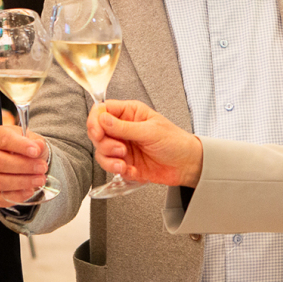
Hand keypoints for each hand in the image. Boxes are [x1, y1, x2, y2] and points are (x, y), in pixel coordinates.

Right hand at [0, 125, 50, 207]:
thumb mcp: (29, 138)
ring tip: (39, 180)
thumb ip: (35, 141)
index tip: (36, 152)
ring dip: (22, 183)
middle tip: (42, 168)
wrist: (15, 156)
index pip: (4, 140)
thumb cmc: (21, 146)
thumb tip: (39, 147)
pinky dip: (15, 197)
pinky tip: (29, 191)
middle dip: (24, 167)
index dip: (21, 146)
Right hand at [88, 100, 202, 186]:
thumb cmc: (175, 141)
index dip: (96, 121)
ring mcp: (123, 146)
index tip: (98, 132)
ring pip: (101, 151)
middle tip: (120, 149)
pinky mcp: (125, 162)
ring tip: (124, 163)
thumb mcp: (150, 131)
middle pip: (97, 132)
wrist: (186, 165)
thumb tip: (102, 119)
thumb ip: (124, 127)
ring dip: (110, 160)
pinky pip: (111, 167)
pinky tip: (133, 170)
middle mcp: (123, 128)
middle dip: (105, 144)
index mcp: (130, 113)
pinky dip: (120, 171)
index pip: (102, 110)